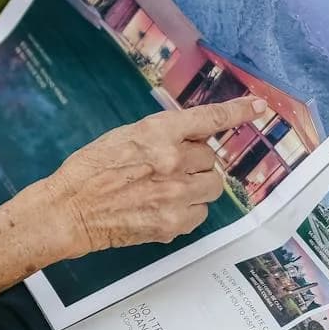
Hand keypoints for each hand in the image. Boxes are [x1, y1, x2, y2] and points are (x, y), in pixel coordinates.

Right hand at [34, 98, 265, 258]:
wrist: (70, 210)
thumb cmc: (91, 170)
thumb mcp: (126, 136)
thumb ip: (163, 135)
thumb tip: (192, 137)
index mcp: (158, 133)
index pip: (208, 119)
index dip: (237, 112)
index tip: (259, 107)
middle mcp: (172, 161)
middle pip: (210, 159)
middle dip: (195, 162)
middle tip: (168, 169)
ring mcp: (175, 194)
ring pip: (212, 186)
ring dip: (197, 186)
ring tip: (167, 189)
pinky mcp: (173, 223)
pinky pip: (201, 213)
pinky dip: (189, 210)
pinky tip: (162, 207)